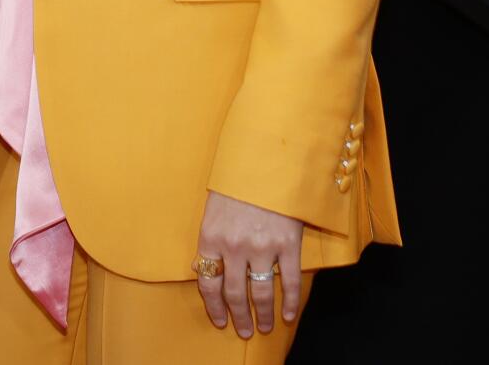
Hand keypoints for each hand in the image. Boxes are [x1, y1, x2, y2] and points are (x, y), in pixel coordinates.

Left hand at [194, 190, 304, 337]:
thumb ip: (209, 240)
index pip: (208, 283)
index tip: (220, 320)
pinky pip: (290, 281)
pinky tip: (287, 315)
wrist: (267, 159)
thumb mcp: (213, 208)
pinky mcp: (288, 244)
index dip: (214, 306)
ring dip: (263, 315)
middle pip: (235, 294)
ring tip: (265, 327)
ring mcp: (262, 246)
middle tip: (245, 331)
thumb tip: (198, 268)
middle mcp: (234, 246)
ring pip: (261, 292)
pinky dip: (290, 302)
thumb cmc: (237, 182)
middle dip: (239, 317)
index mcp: (211, 237)